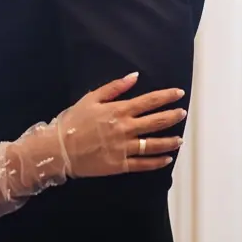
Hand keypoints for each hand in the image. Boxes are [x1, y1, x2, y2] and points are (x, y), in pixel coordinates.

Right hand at [57, 72, 185, 177]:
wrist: (59, 148)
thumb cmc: (73, 121)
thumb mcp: (91, 98)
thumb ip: (114, 87)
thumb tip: (134, 76)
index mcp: (118, 110)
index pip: (149, 101)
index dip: (166, 96)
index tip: (178, 93)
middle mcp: (125, 128)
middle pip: (156, 121)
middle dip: (172, 116)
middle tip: (182, 113)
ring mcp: (124, 148)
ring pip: (154, 144)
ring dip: (170, 141)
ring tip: (180, 139)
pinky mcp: (121, 165)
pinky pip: (144, 163)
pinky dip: (158, 162)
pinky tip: (167, 159)